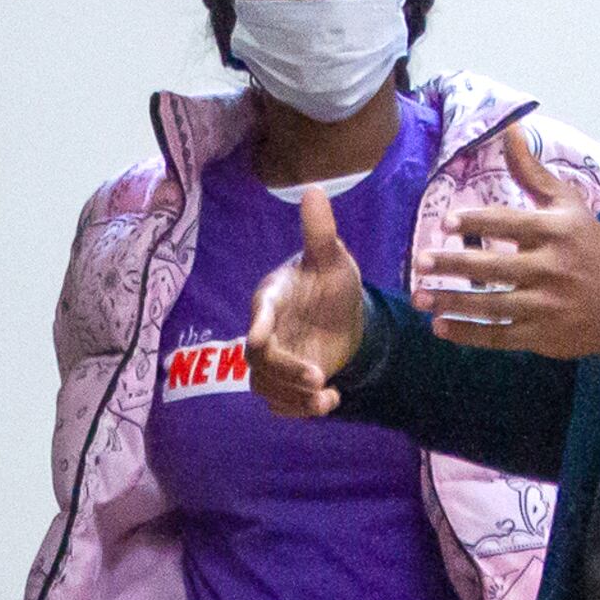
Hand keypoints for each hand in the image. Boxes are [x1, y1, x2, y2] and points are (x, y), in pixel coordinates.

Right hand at [243, 183, 366, 418]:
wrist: (340, 317)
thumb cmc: (331, 283)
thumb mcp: (332, 258)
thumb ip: (320, 231)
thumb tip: (315, 189)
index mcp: (270, 299)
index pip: (258, 314)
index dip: (259, 326)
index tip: (262, 339)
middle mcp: (264, 332)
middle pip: (260, 361)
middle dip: (286, 372)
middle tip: (318, 378)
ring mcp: (271, 361)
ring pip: (268, 388)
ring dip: (295, 398)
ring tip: (328, 399)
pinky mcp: (282, 385)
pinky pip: (280, 405)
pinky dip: (301, 410)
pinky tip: (330, 401)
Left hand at [409, 126, 599, 358]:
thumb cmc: (593, 250)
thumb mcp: (570, 206)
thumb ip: (534, 173)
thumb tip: (511, 131)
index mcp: (556, 231)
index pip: (509, 223)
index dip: (475, 223)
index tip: (445, 224)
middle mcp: (550, 267)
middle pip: (493, 267)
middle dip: (453, 265)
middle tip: (420, 262)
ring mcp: (545, 304)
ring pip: (491, 304)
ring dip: (452, 302)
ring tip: (419, 298)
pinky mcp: (541, 335)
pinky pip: (498, 335)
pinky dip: (468, 333)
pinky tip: (439, 327)